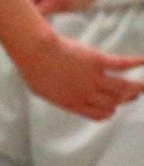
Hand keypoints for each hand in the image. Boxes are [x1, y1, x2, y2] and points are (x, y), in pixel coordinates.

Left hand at [5, 28, 143, 120]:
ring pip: (123, 87)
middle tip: (132, 93)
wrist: (34, 51)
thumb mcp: (43, 90)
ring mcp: (94, 78)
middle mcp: (87, 94)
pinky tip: (143, 60)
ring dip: (137, 86)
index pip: (100, 114)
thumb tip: (64, 98)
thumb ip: (59, 96)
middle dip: (125, 99)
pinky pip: (122, 65)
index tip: (114, 106)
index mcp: (73, 103)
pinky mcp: (97, 61)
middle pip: (114, 101)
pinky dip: (136, 62)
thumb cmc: (33, 67)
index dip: (109, 111)